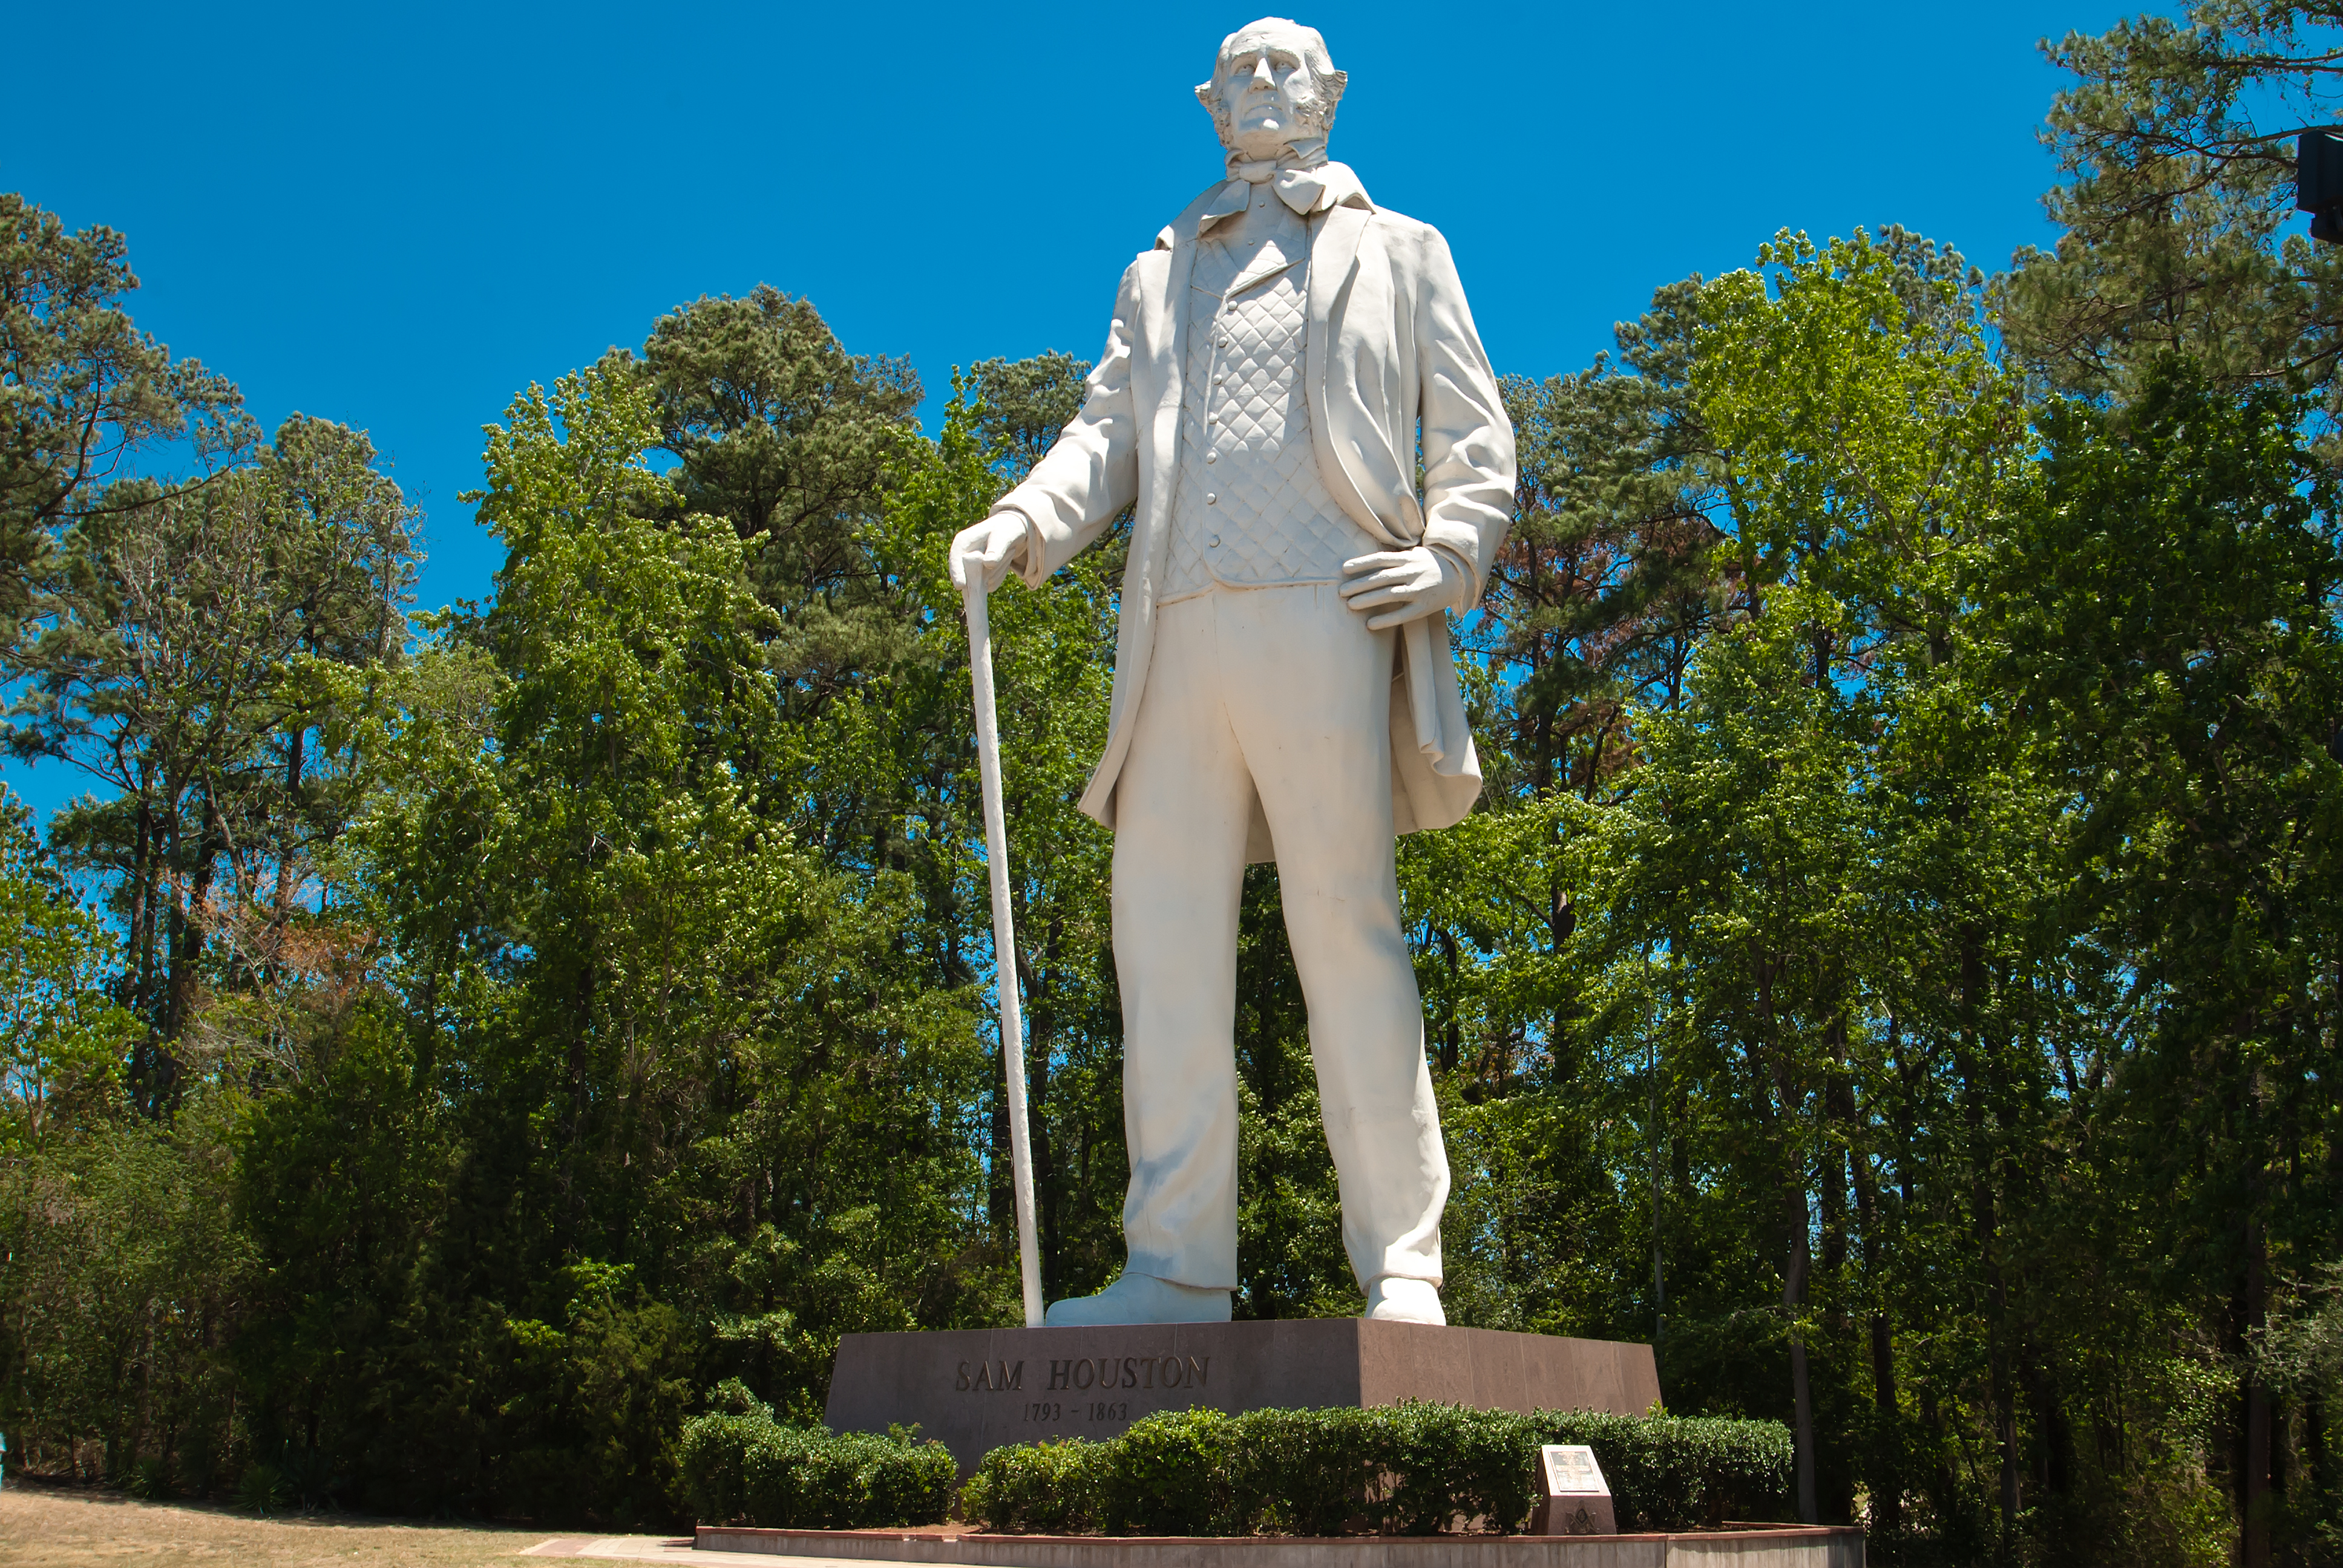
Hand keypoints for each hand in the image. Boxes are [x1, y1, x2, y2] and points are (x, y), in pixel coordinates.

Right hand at [950, 512, 1031, 592]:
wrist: (1010, 533)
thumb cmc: (1005, 530)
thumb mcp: (1003, 536)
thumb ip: (996, 549)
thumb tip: (988, 564)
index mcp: (962, 542)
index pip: (955, 559)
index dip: (957, 572)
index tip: (960, 586)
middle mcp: (963, 557)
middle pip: (969, 575)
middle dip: (987, 571)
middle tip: (1010, 552)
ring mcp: (971, 570)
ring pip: (983, 582)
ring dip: (998, 570)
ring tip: (1008, 551)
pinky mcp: (980, 579)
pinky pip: (991, 585)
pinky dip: (1000, 575)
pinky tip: (1005, 561)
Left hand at [1337, 547, 1468, 629]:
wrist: (1459, 576)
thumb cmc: (1428, 565)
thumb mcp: (1414, 555)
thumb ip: (1394, 559)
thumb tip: (1365, 562)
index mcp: (1408, 558)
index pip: (1381, 559)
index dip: (1362, 563)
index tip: (1344, 569)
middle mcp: (1413, 572)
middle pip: (1382, 578)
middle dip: (1360, 584)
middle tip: (1341, 591)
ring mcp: (1419, 590)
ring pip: (1390, 594)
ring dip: (1369, 600)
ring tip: (1350, 605)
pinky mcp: (1424, 607)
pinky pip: (1403, 615)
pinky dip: (1386, 619)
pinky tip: (1370, 624)